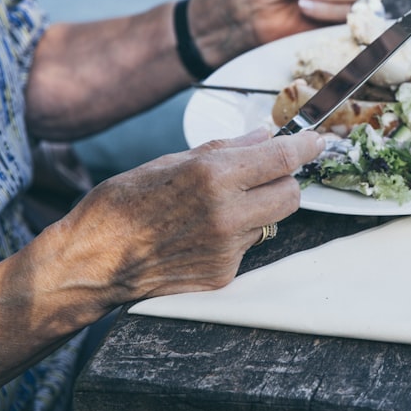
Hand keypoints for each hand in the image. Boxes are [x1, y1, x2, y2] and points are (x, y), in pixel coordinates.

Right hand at [67, 128, 324, 303]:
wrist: (92, 262)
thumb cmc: (122, 204)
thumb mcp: (170, 161)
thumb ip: (225, 150)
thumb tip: (263, 136)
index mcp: (211, 176)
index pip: (281, 158)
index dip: (305, 147)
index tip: (317, 142)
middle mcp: (226, 214)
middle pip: (290, 194)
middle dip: (284, 180)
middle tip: (264, 174)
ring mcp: (227, 248)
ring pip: (271, 221)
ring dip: (258, 209)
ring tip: (216, 206)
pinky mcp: (223, 274)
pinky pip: (248, 246)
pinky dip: (236, 234)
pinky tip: (202, 232)